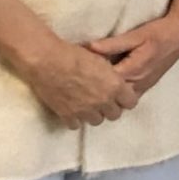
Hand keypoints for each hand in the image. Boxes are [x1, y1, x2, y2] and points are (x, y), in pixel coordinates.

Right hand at [24, 41, 141, 128]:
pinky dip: (74, 119)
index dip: (125, 99)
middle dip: (110, 108)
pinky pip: (76, 125)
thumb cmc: (74, 54)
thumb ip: (111, 76)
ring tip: (87, 105)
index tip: (119, 96)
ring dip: (93, 114)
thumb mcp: (101, 60)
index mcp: (115, 86)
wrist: (47, 60)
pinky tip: (72, 110)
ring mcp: (85, 110)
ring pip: (97, 121)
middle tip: (102, 101)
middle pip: (114, 115)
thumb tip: (115, 82)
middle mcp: (103, 101)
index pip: (131, 103)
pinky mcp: (67, 115)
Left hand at [87, 1, 178, 99]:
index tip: (77, 76)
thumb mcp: (135, 35)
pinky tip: (107, 88)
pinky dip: (117, 96)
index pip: (106, 84)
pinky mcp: (147, 85)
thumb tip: (89, 47)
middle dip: (97, 93)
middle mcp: (138, 83)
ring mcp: (144, 86)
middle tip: (80, 86)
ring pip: (120, 101)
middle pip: (112, 97)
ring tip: (92, 89)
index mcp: (133, 70)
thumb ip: (112, 44)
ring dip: (107, 97)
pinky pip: (129, 97)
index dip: (90, 81)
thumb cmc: (158, 33)